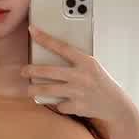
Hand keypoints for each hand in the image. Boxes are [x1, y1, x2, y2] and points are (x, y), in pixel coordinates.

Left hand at [22, 25, 137, 124]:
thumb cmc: (100, 83)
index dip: (45, 39)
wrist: (115, 104)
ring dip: (34, 90)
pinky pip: (59, 105)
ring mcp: (78, 92)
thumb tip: (52, 58)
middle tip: (23, 71)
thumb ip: (76, 63)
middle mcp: (81, 76)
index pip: (62, 47)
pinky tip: (61, 103)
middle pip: (49, 71)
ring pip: (49, 90)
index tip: (33, 31)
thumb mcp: (92, 67)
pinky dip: (58, 104)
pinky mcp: (77, 106)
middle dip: (32, 70)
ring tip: (28, 90)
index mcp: (86, 61)